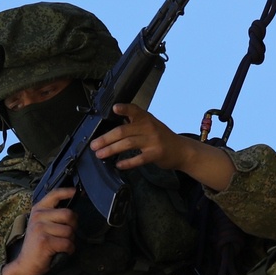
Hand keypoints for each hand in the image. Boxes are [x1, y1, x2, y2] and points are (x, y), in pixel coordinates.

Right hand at [2, 187, 75, 274]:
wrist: (25, 264)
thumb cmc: (37, 245)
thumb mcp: (41, 225)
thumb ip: (53, 216)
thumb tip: (72, 212)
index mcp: (38, 210)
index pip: (54, 195)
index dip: (67, 192)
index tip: (77, 192)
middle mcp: (38, 216)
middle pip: (69, 214)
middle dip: (74, 225)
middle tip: (68, 234)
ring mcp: (41, 228)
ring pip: (69, 231)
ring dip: (70, 240)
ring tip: (61, 245)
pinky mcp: (45, 241)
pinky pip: (67, 243)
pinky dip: (69, 250)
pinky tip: (62, 251)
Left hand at [90, 104, 233, 191]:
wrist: (181, 150)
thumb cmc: (161, 138)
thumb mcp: (150, 125)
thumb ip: (134, 124)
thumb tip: (112, 129)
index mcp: (146, 118)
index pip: (134, 110)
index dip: (124, 108)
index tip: (114, 108)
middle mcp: (149, 127)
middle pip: (123, 131)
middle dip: (106, 138)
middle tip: (94, 144)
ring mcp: (152, 141)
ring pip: (127, 144)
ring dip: (111, 150)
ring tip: (100, 154)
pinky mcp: (155, 154)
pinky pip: (138, 159)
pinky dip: (127, 162)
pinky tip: (118, 165)